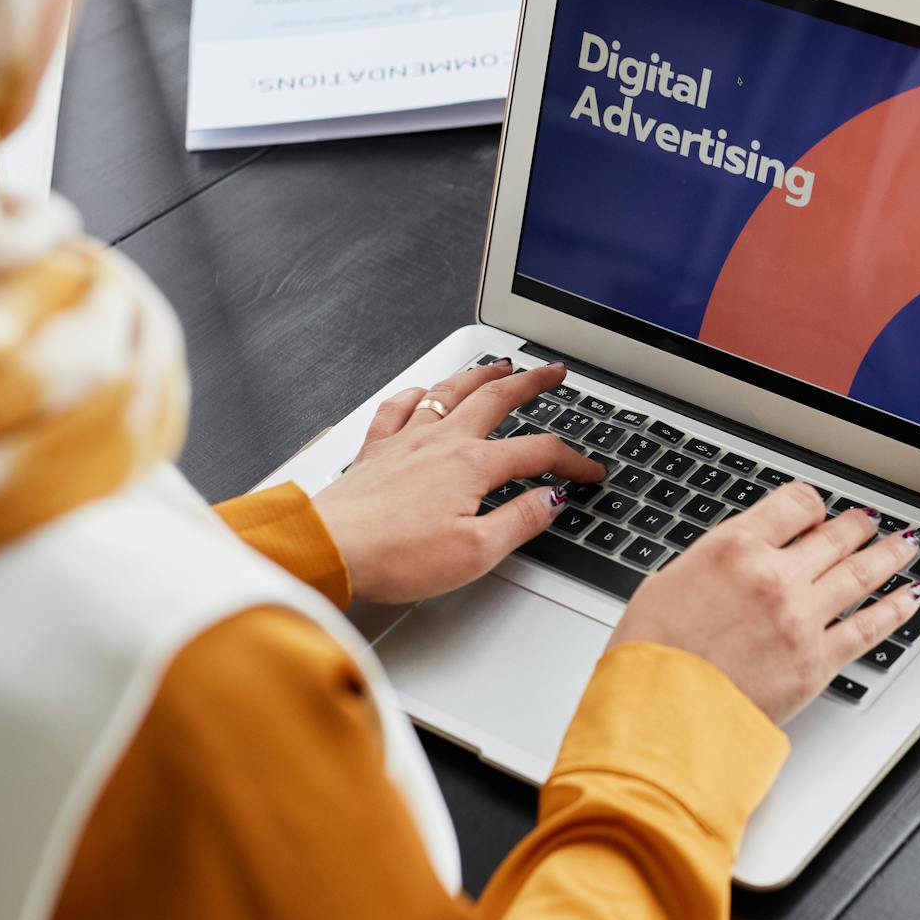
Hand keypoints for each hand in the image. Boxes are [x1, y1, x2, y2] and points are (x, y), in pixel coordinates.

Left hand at [311, 359, 605, 602]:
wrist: (330, 548)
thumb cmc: (394, 555)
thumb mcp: (475, 552)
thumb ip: (519, 521)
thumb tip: (551, 501)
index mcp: (472, 466)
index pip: (537, 453)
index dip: (572, 461)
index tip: (589, 472)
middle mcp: (441, 442)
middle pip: (497, 398)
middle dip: (532, 382)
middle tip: (553, 372)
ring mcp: (406, 441)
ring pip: (450, 391)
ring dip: (481, 374)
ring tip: (500, 365)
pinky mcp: (376, 451)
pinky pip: (399, 408)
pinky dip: (418, 394)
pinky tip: (424, 393)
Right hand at [608, 484, 919, 722]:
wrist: (662, 716)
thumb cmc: (652, 657)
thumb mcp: (667, 584)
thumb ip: (713, 564)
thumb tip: (734, 560)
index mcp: (735, 548)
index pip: (794, 505)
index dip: (810, 506)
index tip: (815, 512)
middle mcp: (775, 576)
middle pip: (834, 536)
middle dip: (856, 526)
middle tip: (868, 522)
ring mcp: (802, 618)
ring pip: (860, 574)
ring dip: (888, 555)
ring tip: (905, 545)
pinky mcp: (817, 662)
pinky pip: (869, 628)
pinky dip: (896, 609)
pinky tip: (910, 597)